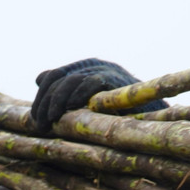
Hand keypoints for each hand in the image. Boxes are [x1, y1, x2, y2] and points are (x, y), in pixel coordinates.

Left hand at [30, 58, 166, 132]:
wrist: (154, 111)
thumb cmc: (120, 109)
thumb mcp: (89, 99)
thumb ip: (66, 88)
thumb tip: (38, 78)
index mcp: (84, 68)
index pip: (53, 76)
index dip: (41, 97)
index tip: (35, 119)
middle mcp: (93, 65)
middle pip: (58, 78)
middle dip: (45, 102)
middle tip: (39, 124)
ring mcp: (105, 70)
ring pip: (72, 81)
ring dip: (57, 101)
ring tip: (50, 120)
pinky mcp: (116, 80)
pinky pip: (92, 83)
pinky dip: (78, 95)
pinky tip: (69, 108)